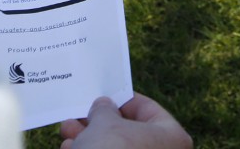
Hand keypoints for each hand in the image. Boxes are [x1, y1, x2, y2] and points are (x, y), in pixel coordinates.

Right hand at [59, 93, 192, 148]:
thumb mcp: (104, 121)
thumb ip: (104, 109)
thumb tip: (104, 106)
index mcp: (172, 137)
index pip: (148, 109)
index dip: (123, 100)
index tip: (105, 95)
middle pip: (128, 132)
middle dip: (100, 122)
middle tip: (81, 114)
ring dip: (90, 139)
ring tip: (67, 130)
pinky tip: (68, 148)